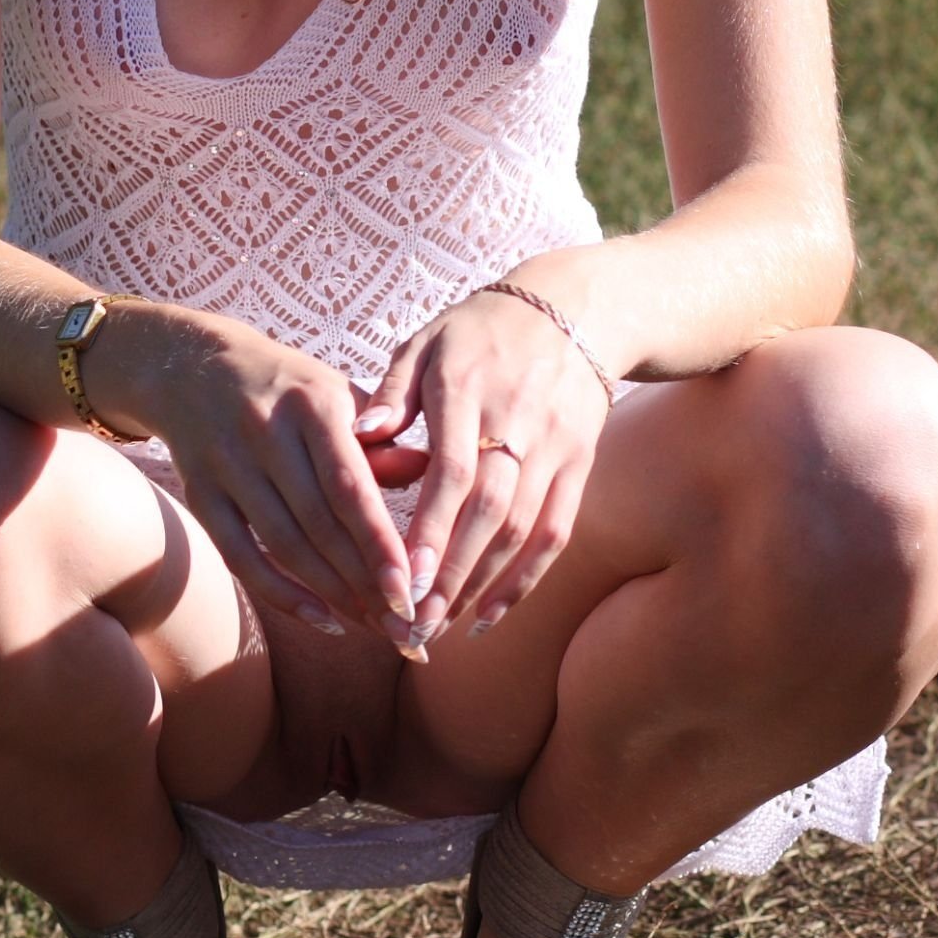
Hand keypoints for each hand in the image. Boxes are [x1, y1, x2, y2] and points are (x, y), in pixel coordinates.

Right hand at [91, 304, 423, 648]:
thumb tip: (432, 483)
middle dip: (365, 582)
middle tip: (405, 626)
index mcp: (312, 403)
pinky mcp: (200, 493)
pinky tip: (322, 621)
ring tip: (375, 625)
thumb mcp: (341, 397)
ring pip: (284, 545)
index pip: (350, 486)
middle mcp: (265, 432)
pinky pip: (240, 556)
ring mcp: (227, 464)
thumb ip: (384, 442)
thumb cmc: (292, 390)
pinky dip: (281, 593)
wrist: (196, 366)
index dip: (380, 543)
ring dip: (332, 594)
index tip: (412, 589)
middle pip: (319, 524)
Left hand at [351, 289, 612, 644]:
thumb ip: (392, 391)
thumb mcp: (426, 341)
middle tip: (414, 623)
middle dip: (451, 572)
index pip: (452, 470)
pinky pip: (556, 532)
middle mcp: (516, 421)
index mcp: (468, 389)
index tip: (402, 576)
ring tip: (440, 626)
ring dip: (481, 584)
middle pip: (489, 511)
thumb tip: (358, 435)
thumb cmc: (480, 330)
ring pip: (522, 529)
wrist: (575, 311)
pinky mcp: (579, 464)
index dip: (429, 527)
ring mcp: (553, 447)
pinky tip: (491, 614)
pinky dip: (526, 579)